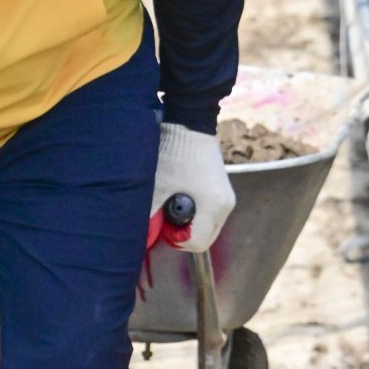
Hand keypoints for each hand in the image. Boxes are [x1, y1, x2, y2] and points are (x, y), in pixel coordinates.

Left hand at [151, 123, 234, 253]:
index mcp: (213, 207)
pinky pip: (210, 213)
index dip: (176, 239)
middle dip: (183, 233)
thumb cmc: (172, 155)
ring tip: (173, 203)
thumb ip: (150, 215)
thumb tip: (141, 236)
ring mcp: (227, 197)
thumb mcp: (157, 188)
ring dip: (190, 222)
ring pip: (208, 226)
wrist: (189, 124)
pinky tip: (182, 195)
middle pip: (205, 237)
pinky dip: (196, 212)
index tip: (164, 222)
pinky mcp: (224, 190)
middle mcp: (226, 205)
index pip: (197, 243)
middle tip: (166, 215)